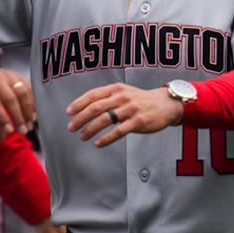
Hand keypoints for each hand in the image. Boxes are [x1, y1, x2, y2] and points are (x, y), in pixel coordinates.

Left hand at [0, 67, 35, 142]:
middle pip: (10, 99)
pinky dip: (33, 103)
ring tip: (29, 125)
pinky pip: (29, 89)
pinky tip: (33, 116)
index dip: (3, 119)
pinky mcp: (18, 75)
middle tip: (23, 132)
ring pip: (22, 92)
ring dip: (28, 111)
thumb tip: (1, 139)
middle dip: (18, 117)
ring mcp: (8, 75)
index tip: (10, 131)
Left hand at [65, 83, 183, 147]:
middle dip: (80, 118)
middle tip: (70, 128)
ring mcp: (130, 109)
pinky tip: (98, 143)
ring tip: (82, 137)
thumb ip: (107, 97)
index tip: (68, 112)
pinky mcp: (138, 121)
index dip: (79, 103)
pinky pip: (118, 131)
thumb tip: (85, 107)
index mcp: (116, 89)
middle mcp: (122, 97)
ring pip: (105, 119)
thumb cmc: (140, 100)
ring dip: (90, 129)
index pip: (93, 95)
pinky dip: (106, 138)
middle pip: (96, 107)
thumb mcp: (124, 92)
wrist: (165, 104)